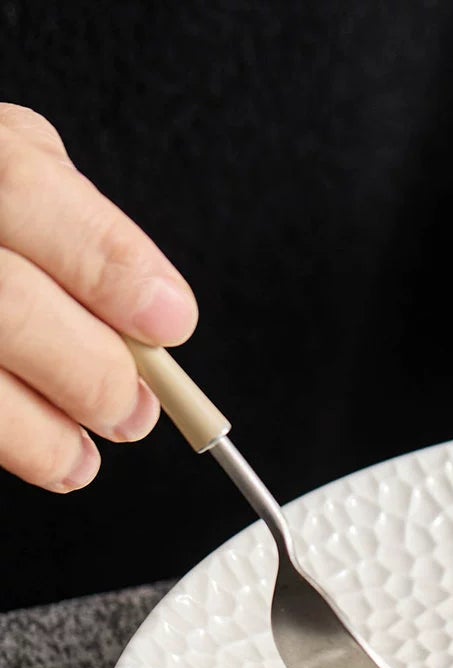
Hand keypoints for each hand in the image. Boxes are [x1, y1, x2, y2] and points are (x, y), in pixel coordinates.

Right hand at [0, 104, 196, 491]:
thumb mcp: (7, 158)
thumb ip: (72, 222)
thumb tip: (148, 313)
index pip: (27, 193)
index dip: (111, 268)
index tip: (171, 323)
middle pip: (9, 303)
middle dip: (94, 373)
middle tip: (133, 411)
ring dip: (47, 434)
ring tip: (84, 455)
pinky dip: (17, 446)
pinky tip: (48, 458)